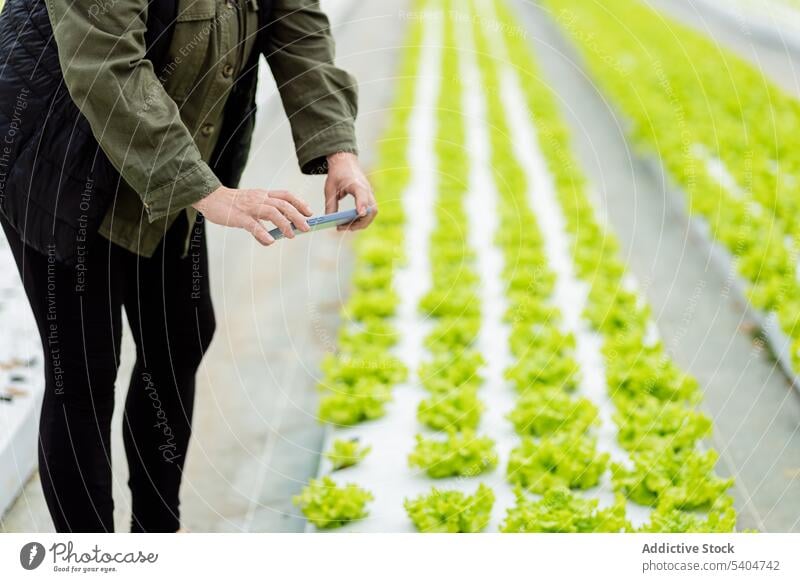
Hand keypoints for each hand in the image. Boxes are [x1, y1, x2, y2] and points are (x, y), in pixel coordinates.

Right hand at [193, 186, 311, 245]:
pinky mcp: (239, 216)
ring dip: (285, 225)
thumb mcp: (250, 210)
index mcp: (263, 195)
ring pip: (272, 212)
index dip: (300, 203)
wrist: (210, 198)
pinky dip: (263, 233)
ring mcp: (250, 207)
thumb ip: (261, 223)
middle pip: (284, 204)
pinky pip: (253, 225)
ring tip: (291, 235)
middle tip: (306, 228)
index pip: (286, 195)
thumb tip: (270, 240)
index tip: (309, 212)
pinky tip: (270, 241)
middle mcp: (259, 198)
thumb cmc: (231, 205)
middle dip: (298, 216)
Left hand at [324, 152, 376, 230]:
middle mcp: (367, 189)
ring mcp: (369, 194)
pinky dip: (361, 220)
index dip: (362, 204)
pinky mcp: (368, 198)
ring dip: (361, 223)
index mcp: (356, 183)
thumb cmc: (337, 174)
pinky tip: (348, 223)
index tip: (360, 213)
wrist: (345, 162)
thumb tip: (330, 220)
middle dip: (360, 222)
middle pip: (372, 209)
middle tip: (342, 227)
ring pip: (372, 213)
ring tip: (343, 227)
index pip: (362, 194)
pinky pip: (369, 212)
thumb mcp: (330, 189)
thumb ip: (330, 204)